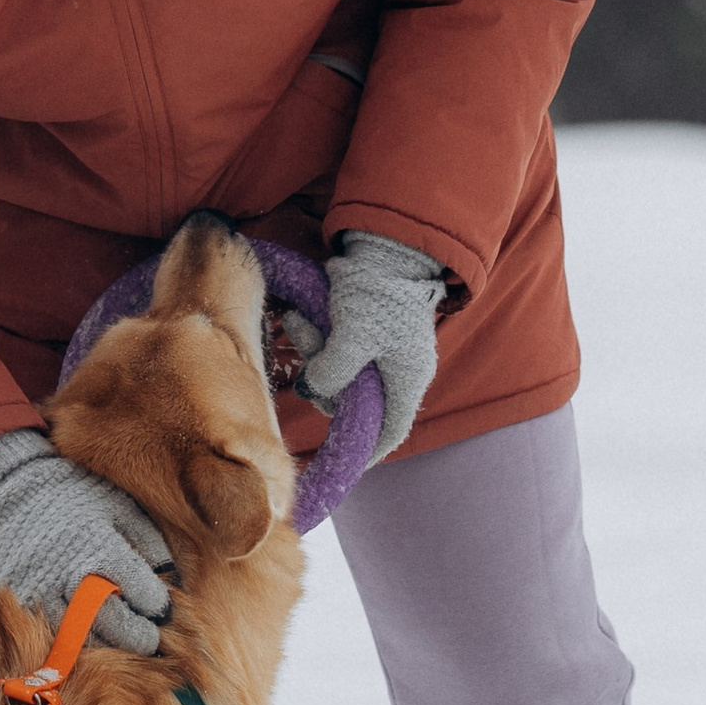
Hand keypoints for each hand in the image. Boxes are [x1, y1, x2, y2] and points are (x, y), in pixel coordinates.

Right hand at [0, 429, 173, 653]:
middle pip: (115, 623)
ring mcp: (43, 591)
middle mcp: (73, 574)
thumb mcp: (118, 504)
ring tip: (120, 639)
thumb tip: (170, 574)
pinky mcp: (21, 601)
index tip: (164, 607)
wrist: (8, 489)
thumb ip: (148, 539)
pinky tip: (88, 633)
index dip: (158, 605)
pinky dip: (73, 638)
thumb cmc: (71, 493)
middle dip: (140, 636)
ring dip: (107, 643)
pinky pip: (51, 633)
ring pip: (83, 637)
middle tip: (151, 639)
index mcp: (102, 547)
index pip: (142, 593)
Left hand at [299, 232, 444, 456]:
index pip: (389, 430)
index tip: (339, 460)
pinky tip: (299, 317)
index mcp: (407, 378)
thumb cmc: (378, 291)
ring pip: (340, 373)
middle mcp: (397, 370)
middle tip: (307, 364)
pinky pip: (336, 350)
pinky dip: (316, 340)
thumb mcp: (355, 335)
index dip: (366, 449)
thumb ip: (334, 371)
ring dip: (313, 354)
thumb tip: (313, 388)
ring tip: (298, 323)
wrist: (384, 245)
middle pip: (355, 401)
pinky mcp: (365, 332)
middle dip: (324, 385)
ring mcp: (382, 351)